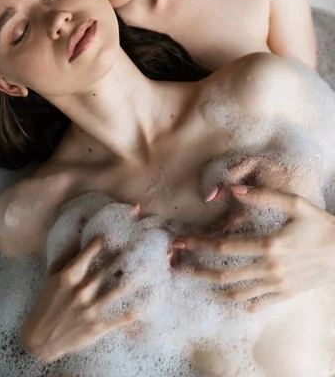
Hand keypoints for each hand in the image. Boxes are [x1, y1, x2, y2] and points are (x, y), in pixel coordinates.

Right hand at [21, 236, 135, 361]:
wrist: (40, 340)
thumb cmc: (45, 304)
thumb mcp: (51, 277)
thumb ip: (65, 258)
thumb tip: (78, 240)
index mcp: (69, 276)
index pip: (89, 252)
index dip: (101, 241)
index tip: (111, 234)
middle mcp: (82, 290)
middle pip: (108, 268)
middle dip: (124, 255)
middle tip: (140, 245)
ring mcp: (91, 308)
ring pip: (118, 289)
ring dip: (135, 278)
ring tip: (151, 267)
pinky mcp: (97, 326)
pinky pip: (119, 318)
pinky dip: (133, 312)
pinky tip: (147, 303)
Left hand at [171, 186, 334, 311]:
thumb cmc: (320, 224)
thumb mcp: (295, 203)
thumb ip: (263, 196)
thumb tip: (233, 189)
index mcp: (269, 244)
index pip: (222, 247)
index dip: (196, 245)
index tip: (177, 243)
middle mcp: (270, 268)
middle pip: (222, 274)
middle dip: (194, 270)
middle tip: (174, 265)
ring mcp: (277, 285)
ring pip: (235, 293)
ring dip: (209, 288)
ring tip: (191, 281)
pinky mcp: (284, 295)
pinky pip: (255, 304)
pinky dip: (235, 303)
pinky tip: (221, 296)